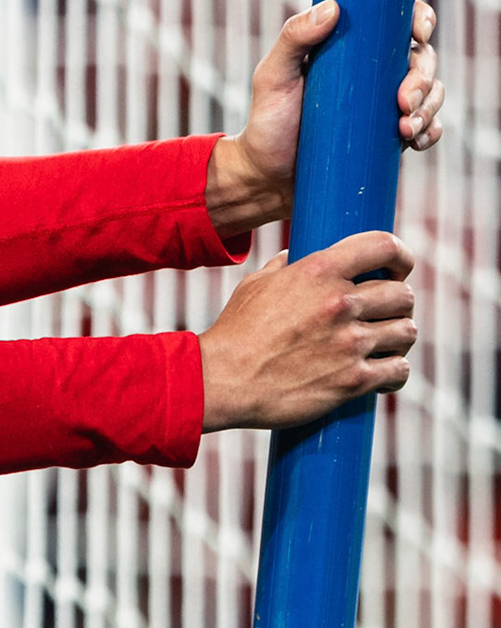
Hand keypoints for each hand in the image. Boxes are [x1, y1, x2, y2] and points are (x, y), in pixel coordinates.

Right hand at [200, 231, 416, 430]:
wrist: (221, 381)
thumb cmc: (234, 332)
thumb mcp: (255, 285)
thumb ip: (283, 266)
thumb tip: (296, 257)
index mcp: (319, 271)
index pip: (384, 247)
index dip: (401, 257)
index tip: (399, 269)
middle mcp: (340, 303)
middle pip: (401, 294)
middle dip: (396, 304)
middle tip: (383, 315)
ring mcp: (350, 343)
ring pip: (406, 331)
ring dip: (397, 337)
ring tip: (384, 344)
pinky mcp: (353, 380)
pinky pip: (398, 371)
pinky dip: (394, 373)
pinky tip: (384, 374)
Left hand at [206, 0, 445, 236]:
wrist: (269, 176)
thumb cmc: (268, 121)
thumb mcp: (272, 77)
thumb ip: (293, 38)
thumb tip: (332, 6)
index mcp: (352, 47)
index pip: (396, 21)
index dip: (418, 18)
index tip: (419, 32)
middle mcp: (375, 71)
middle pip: (422, 58)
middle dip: (423, 76)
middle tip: (404, 100)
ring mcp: (386, 103)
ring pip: (431, 92)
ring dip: (429, 106)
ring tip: (404, 128)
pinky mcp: (392, 134)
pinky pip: (428, 127)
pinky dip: (430, 131)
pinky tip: (417, 139)